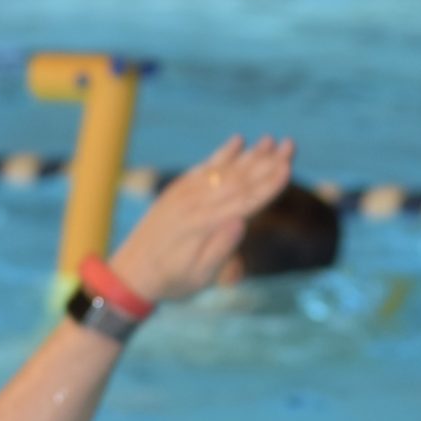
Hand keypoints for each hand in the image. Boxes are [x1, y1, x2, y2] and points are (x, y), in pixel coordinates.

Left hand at [108, 136, 294, 303]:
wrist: (130, 273)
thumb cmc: (170, 281)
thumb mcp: (198, 276)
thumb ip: (220, 249)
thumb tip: (242, 222)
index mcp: (204, 225)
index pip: (244, 200)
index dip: (269, 185)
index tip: (288, 167)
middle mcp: (195, 203)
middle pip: (239, 179)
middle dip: (267, 162)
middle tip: (290, 145)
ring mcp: (185, 194)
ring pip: (224, 170)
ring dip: (250, 154)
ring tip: (271, 139)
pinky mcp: (178, 191)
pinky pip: (204, 167)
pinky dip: (223, 154)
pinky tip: (238, 141)